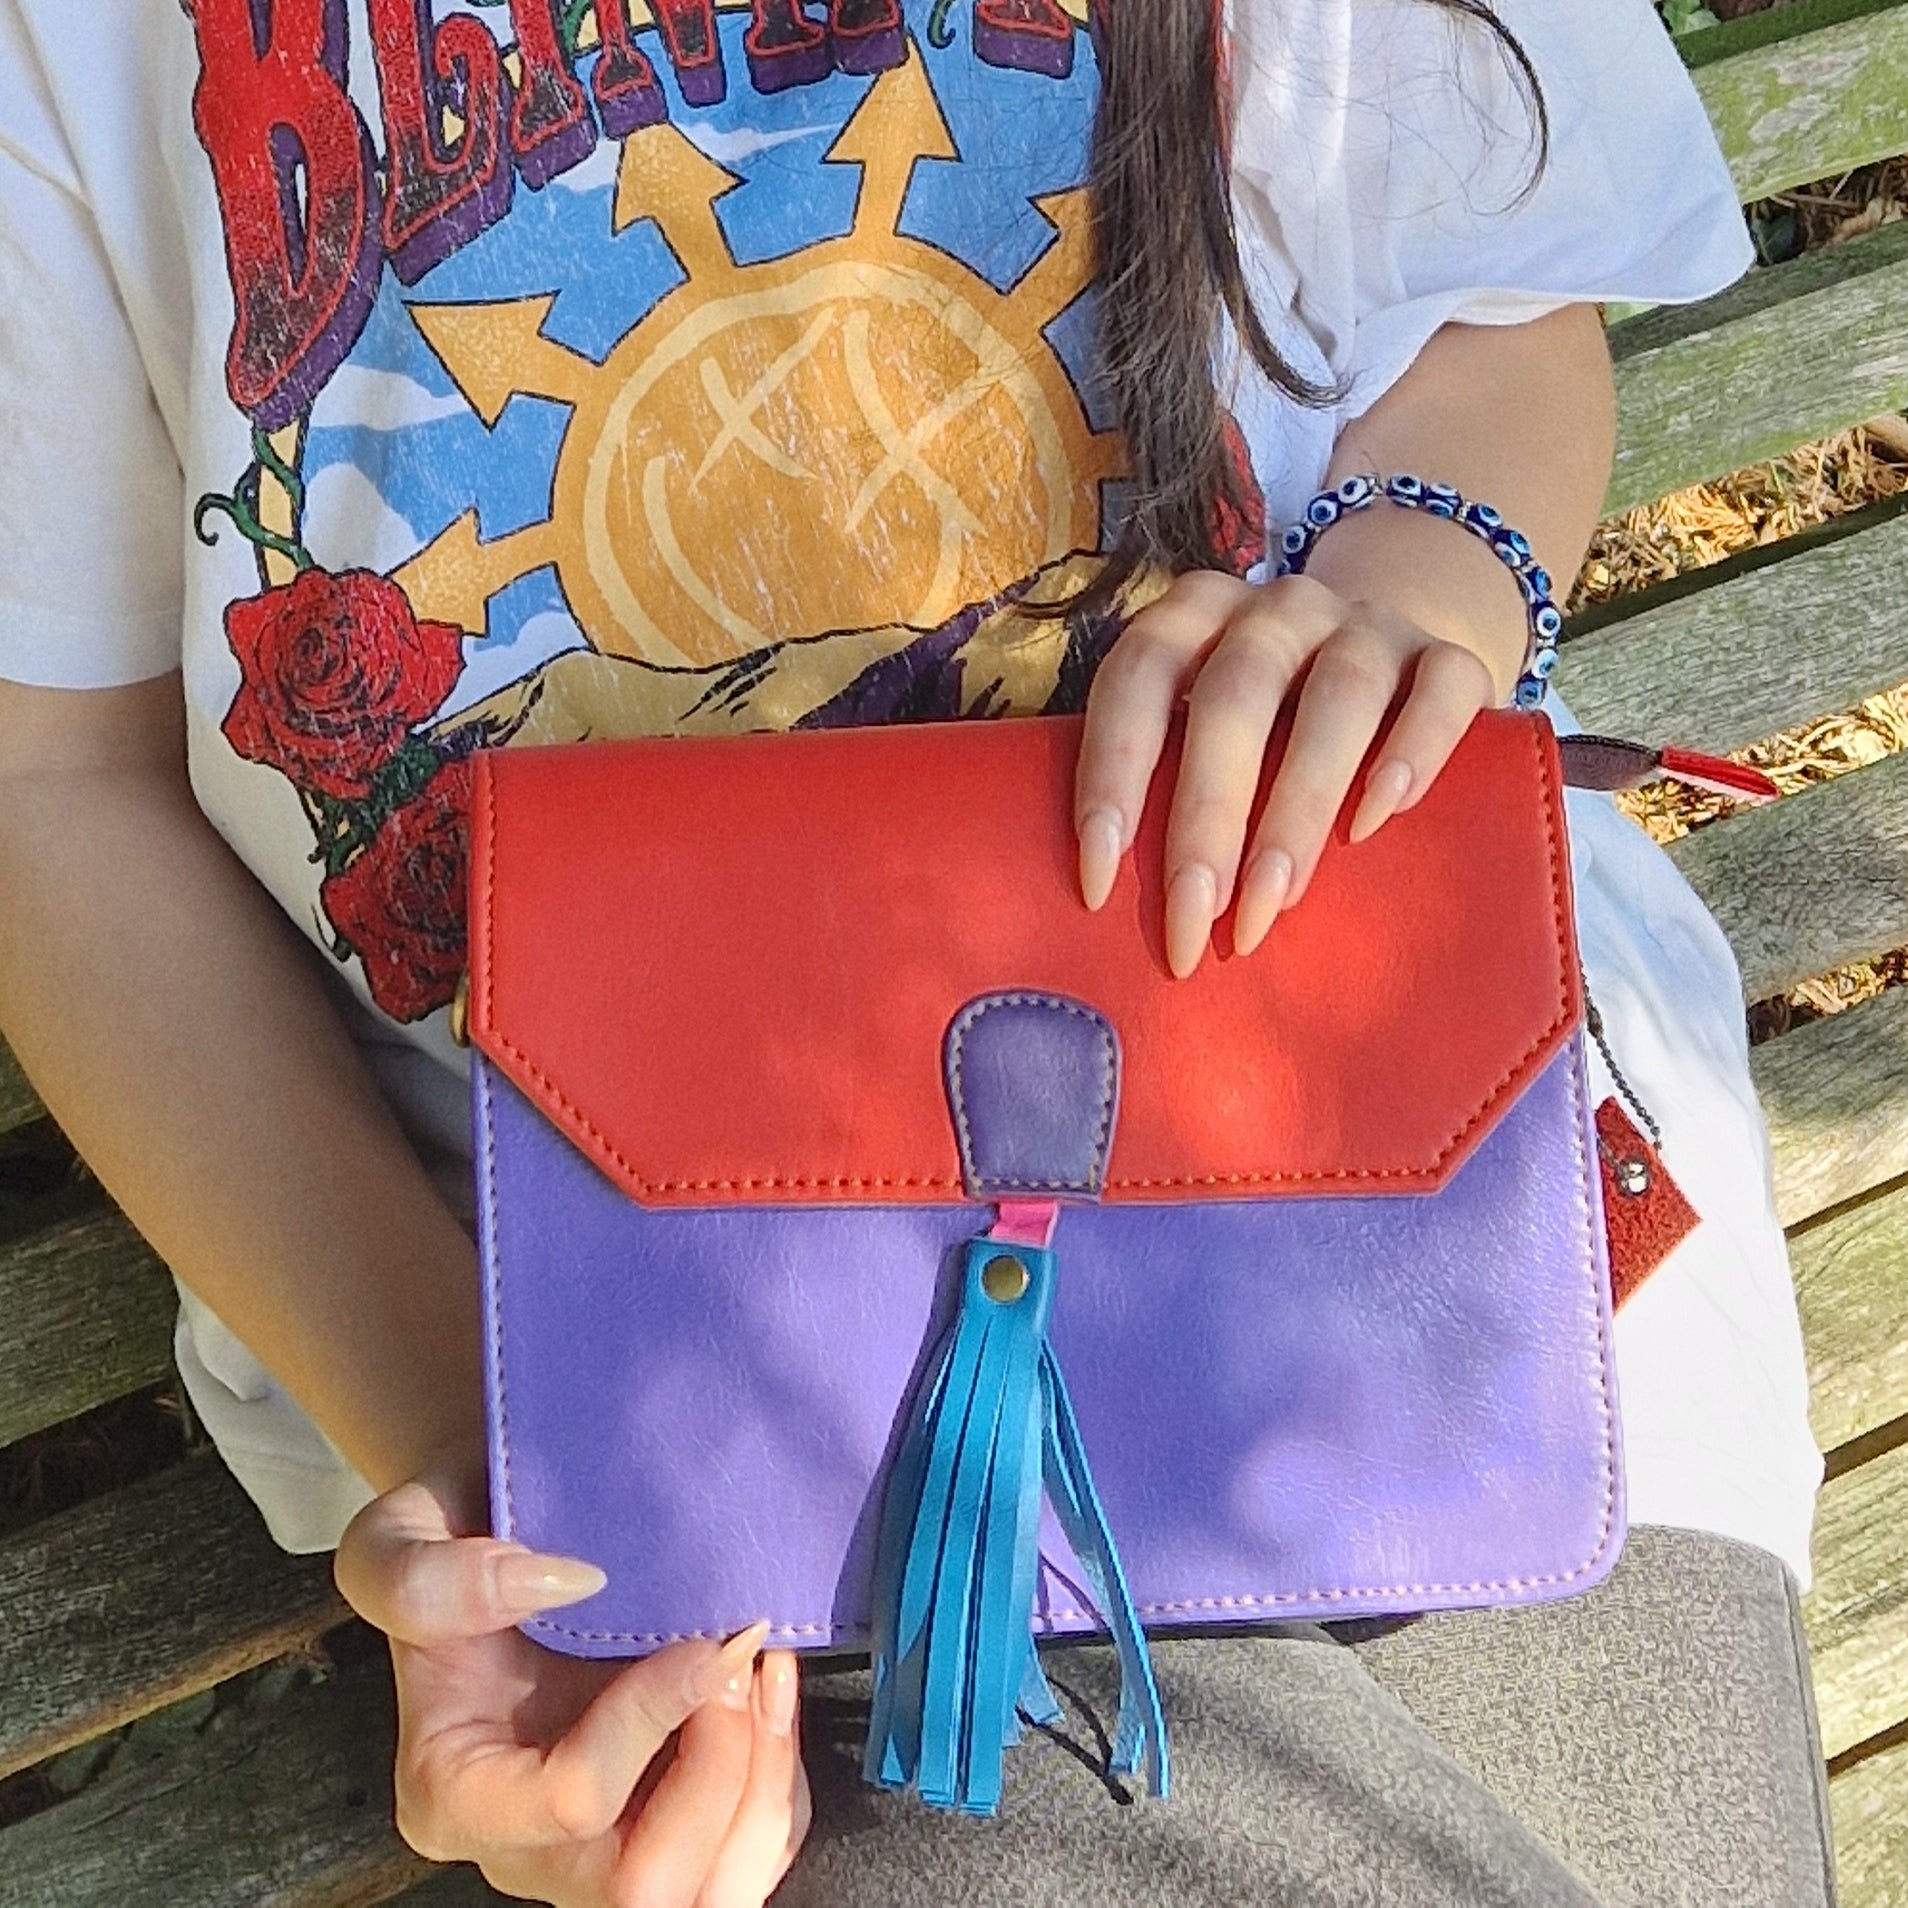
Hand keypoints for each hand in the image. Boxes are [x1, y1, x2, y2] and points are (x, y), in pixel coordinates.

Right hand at [334, 1460, 809, 1906]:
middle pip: (646, 1882)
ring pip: (708, 1886)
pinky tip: (770, 1689)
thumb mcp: (397, 1534)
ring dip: (765, 1780)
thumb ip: (433, 1577)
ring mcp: (596, 1844)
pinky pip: (741, 1848)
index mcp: (455, 1792)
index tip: (706, 1635)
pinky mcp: (656, 1818)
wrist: (498, 1521)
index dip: (653, 1719)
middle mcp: (526, 1844)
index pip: (573, 1801)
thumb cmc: (449, 1532)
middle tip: (742, 1657)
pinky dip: (779, 1778)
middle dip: (723, 1769)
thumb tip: (572, 1584)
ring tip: (767, 1671)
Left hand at [1074, 569, 1496, 976]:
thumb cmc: (1265, 725)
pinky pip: (1440, 691)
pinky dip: (1411, 755)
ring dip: (1297, 809)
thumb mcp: (1202, 730)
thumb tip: (1104, 902)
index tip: (1099, 883)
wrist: (1389, 661)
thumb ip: (1161, 781)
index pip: (1136, 675)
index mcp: (1195, 614)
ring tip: (1271, 904)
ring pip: (1338, 698)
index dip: (1110, 772)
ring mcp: (1369, 625)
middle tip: (1191, 921)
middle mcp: (1278, 607)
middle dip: (1206, 819)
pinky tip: (1376, 824)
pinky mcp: (1449, 657)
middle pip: (1234, 696)